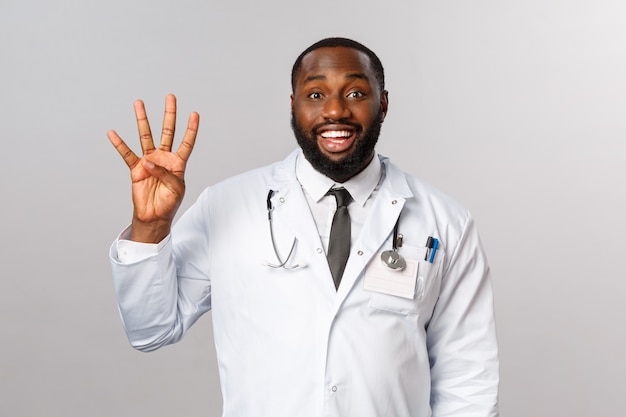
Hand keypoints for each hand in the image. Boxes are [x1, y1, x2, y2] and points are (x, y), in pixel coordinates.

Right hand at [108, 94, 198, 242]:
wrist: (154, 216)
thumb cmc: (169, 203)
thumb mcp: (175, 189)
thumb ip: (165, 174)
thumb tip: (148, 162)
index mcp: (178, 163)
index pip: (186, 142)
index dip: (191, 129)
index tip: (194, 113)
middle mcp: (164, 158)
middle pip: (167, 131)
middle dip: (169, 114)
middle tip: (170, 97)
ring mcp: (149, 161)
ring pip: (146, 136)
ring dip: (142, 120)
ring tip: (138, 103)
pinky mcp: (136, 168)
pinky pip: (127, 154)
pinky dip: (119, 144)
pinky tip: (112, 133)